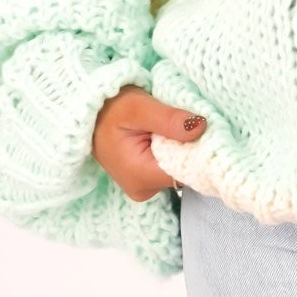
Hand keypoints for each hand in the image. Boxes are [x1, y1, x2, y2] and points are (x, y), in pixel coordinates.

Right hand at [92, 85, 206, 201]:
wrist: (88, 115)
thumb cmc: (109, 109)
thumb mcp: (138, 107)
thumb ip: (169, 119)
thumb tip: (202, 127)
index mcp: (141, 176)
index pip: (187, 171)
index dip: (201, 151)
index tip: (209, 129)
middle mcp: (144, 189)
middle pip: (186, 172)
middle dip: (195, 148)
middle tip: (196, 121)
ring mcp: (145, 186)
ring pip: (181, 169)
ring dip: (186, 148)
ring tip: (181, 125)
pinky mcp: (146, 178)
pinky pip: (172, 166)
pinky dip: (177, 150)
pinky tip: (174, 135)